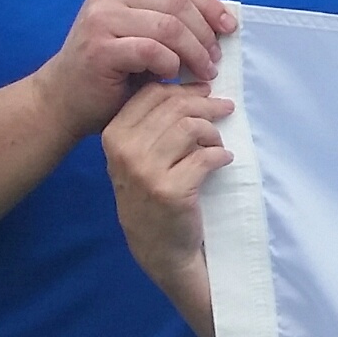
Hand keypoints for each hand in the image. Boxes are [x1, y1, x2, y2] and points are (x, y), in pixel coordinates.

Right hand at [34, 0, 233, 137]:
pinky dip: (170, 63)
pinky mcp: (100, 47)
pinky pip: (151, 49)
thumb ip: (171, 21)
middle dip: (204, 32)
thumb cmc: (112, 71)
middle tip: (215, 59)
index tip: (230, 28)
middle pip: (177, 3)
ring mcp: (101, 18)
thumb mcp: (143, 36)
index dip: (209, 5)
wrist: (64, 99)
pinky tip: (173, 76)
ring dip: (193, 51)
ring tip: (203, 72)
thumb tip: (222, 21)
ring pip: (168, 25)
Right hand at [103, 80, 232, 323]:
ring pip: (190, 128)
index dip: (183, 89)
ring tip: (217, 145)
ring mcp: (147, 171)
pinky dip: (220, 156)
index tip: (205, 91)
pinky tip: (223, 160)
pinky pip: (206, 157)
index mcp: (113, 136)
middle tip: (224, 109)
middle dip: (206, 104)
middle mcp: (125, 151)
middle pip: (174, 108)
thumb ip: (154, 124)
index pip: (151, 94)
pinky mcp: (172, 191)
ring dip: (212, 133)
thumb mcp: (138, 158)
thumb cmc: (152, 197)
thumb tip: (193, 87)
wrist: (159, 249)